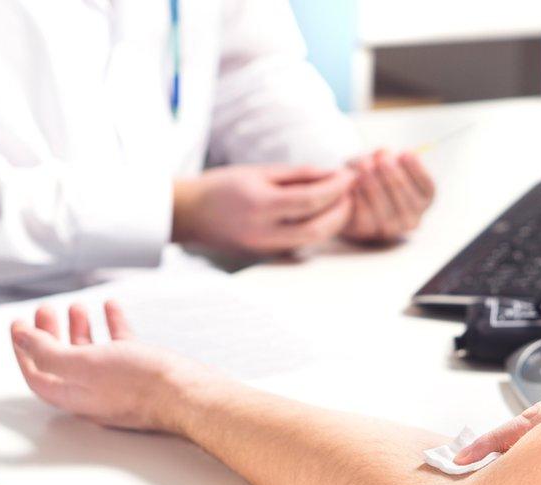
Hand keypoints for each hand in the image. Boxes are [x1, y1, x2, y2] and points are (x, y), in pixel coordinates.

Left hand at [10, 302, 214, 431]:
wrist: (188, 394)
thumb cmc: (142, 385)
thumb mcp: (86, 364)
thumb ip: (50, 353)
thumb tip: (22, 339)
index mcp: (73, 394)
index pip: (37, 371)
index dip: (24, 347)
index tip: (20, 324)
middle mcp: (92, 390)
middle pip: (61, 360)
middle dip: (50, 333)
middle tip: (46, 311)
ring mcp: (117, 382)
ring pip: (91, 351)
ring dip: (80, 327)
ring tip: (78, 307)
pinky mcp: (141, 371)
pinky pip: (120, 345)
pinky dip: (112, 324)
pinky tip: (113, 308)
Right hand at [172, 165, 355, 255]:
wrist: (188, 214)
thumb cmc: (222, 186)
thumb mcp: (259, 172)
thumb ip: (297, 175)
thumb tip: (332, 174)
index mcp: (261, 206)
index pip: (311, 200)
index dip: (336, 188)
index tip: (350, 175)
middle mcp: (264, 233)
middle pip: (317, 229)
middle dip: (341, 211)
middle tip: (352, 192)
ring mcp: (266, 249)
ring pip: (312, 241)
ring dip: (333, 223)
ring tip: (342, 202)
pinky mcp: (267, 256)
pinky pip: (301, 244)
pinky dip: (317, 230)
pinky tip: (324, 215)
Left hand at [342, 150, 434, 242]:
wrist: (351, 198)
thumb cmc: (373, 175)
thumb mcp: (381, 161)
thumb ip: (384, 156)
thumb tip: (382, 152)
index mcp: (424, 199)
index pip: (426, 186)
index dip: (417, 170)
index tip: (405, 153)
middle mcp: (413, 218)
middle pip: (407, 198)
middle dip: (393, 176)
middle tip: (381, 158)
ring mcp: (391, 228)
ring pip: (386, 208)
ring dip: (374, 185)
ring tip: (364, 165)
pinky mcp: (368, 231)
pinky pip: (366, 216)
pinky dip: (360, 198)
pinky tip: (355, 184)